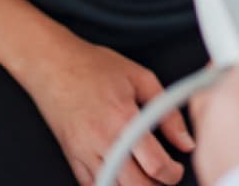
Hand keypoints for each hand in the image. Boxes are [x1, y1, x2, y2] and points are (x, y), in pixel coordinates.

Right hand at [16, 35, 194, 185]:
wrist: (53, 64)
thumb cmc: (93, 66)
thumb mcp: (141, 78)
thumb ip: (168, 112)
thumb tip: (185, 142)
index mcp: (123, 119)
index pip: (155, 165)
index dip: (173, 174)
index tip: (176, 169)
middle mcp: (102, 140)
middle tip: (163, 174)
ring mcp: (84, 152)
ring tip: (142, 175)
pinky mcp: (72, 157)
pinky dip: (108, 185)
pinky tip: (119, 176)